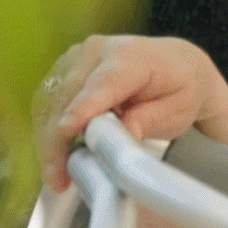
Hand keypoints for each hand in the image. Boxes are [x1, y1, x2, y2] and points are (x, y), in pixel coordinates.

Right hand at [34, 35, 227, 191]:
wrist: (177, 64)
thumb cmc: (180, 89)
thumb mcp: (178, 110)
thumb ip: (148, 121)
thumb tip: (117, 139)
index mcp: (132, 56)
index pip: (103, 83)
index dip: (83, 107)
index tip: (66, 130)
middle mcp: (98, 50)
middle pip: (68, 95)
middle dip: (57, 139)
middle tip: (57, 177)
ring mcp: (77, 57)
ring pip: (50, 100)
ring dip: (47, 139)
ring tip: (55, 175)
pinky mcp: (64, 69)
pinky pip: (48, 102)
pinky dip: (47, 131)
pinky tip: (55, 157)